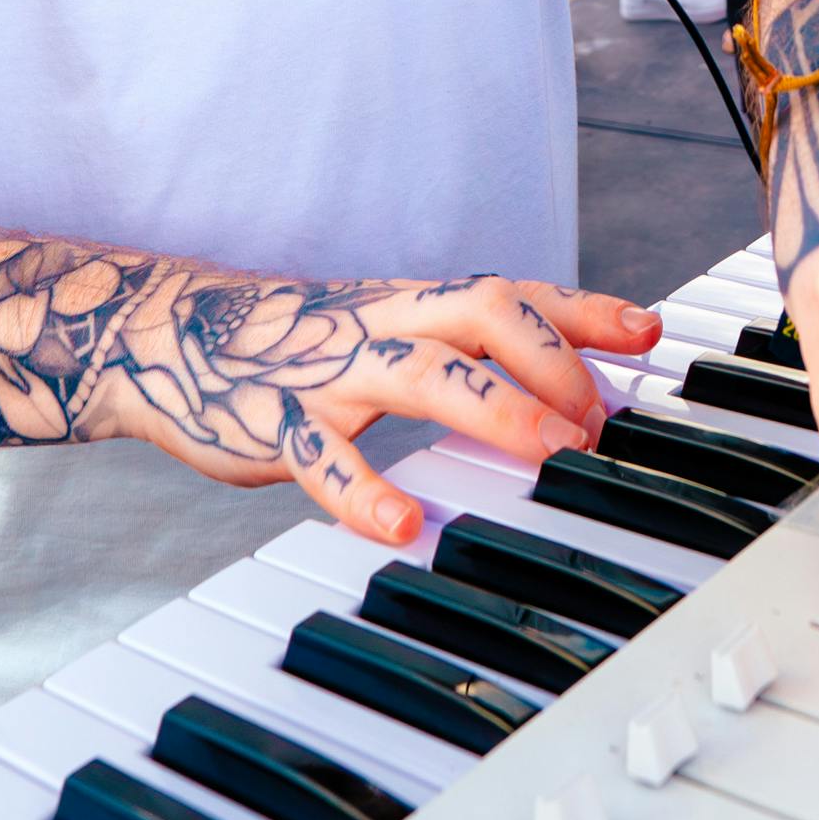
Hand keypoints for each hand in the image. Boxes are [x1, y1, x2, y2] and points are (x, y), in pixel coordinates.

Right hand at [93, 269, 662, 543]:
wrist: (170, 336)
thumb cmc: (301, 348)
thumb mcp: (390, 338)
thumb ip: (468, 357)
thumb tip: (571, 389)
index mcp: (413, 304)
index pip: (512, 291)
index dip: (582, 308)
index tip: (648, 331)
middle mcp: (381, 322)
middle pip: (480, 309)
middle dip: (551, 359)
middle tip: (598, 420)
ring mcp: (328, 368)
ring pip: (420, 370)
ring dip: (496, 409)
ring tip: (550, 454)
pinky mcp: (273, 421)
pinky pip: (321, 456)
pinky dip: (365, 492)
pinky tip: (406, 528)